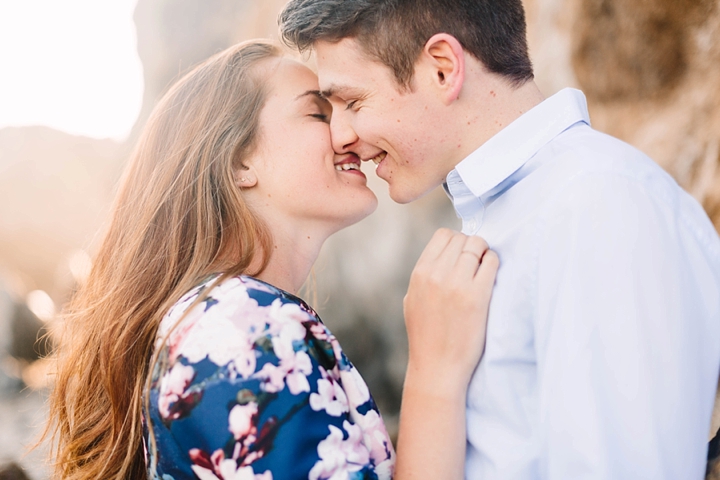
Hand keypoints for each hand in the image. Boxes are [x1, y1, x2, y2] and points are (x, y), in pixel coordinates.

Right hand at [403, 228, 497, 390]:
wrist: (437, 367)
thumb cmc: (425, 336)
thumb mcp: (412, 299)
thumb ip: (425, 275)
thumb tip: (445, 255)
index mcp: (420, 273)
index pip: (443, 235)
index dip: (456, 242)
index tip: (462, 255)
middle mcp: (437, 274)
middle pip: (462, 238)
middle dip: (472, 247)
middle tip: (476, 263)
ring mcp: (457, 284)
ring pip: (478, 245)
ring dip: (484, 253)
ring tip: (484, 270)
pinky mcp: (478, 296)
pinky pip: (492, 262)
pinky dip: (494, 263)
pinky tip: (491, 277)